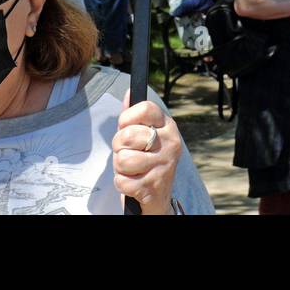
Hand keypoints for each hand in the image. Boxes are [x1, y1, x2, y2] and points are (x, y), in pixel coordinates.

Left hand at [112, 93, 181, 214]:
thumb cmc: (146, 160)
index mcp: (167, 126)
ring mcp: (164, 166)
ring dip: (119, 168)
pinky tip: (132, 184)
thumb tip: (129, 92)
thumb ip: (133, 116)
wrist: (158, 197)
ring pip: (123, 160)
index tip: (125, 127)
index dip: (127, 117)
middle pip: (127, 135)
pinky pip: (122, 181)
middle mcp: (171, 143)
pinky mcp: (154, 188)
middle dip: (118, 147)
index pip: (145, 108)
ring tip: (130, 169)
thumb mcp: (142, 135)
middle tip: (127, 153)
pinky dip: (121, 184)